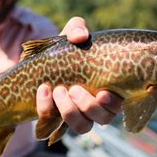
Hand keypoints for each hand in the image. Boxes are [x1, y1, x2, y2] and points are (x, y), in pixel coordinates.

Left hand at [36, 17, 122, 133]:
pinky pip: (52, 122)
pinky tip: (43, 89)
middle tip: (74, 89)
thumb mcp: (71, 35)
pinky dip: (46, 106)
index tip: (103, 93)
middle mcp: (96, 107)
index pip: (119, 104)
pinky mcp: (53, 120)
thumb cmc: (64, 50)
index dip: (113, 103)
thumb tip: (81, 36)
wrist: (37, 63)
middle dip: (89, 106)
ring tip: (59, 90)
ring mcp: (76, 116)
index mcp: (107, 88)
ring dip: (70, 111)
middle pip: (103, 118)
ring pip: (82, 127)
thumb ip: (78, 28)